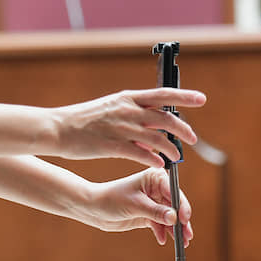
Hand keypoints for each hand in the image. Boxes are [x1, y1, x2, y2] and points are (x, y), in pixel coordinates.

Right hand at [53, 88, 204, 167]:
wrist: (58, 128)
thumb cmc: (84, 120)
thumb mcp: (111, 108)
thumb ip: (133, 115)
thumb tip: (155, 125)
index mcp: (127, 98)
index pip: (162, 94)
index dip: (184, 96)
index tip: (201, 99)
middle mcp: (127, 110)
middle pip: (165, 118)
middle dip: (183, 129)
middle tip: (192, 139)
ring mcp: (120, 128)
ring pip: (157, 138)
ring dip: (171, 149)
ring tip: (176, 158)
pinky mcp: (113, 145)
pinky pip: (141, 154)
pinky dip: (154, 160)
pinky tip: (159, 165)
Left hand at [81, 168, 193, 245]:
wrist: (94, 209)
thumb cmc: (111, 199)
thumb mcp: (134, 205)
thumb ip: (155, 212)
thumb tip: (174, 217)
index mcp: (154, 177)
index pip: (174, 190)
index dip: (181, 205)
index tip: (184, 219)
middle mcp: (156, 188)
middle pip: (175, 205)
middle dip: (181, 221)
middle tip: (186, 235)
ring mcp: (153, 202)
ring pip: (170, 217)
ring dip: (175, 229)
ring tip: (181, 242)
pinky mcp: (149, 214)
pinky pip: (161, 224)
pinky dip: (163, 232)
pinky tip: (162, 240)